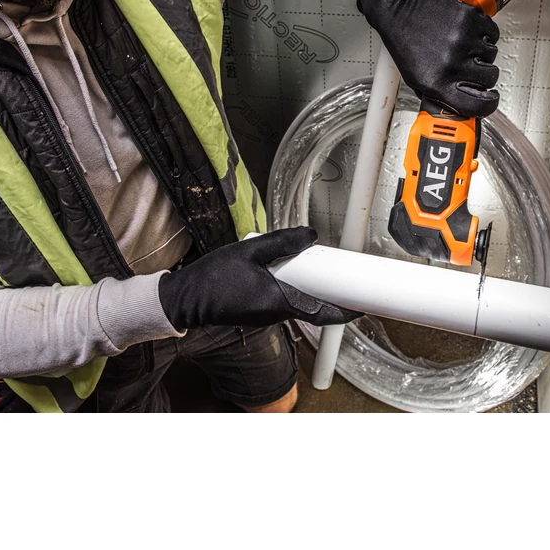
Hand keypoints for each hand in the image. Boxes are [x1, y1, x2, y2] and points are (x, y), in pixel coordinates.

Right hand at [158, 227, 359, 330]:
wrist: (186, 299)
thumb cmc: (213, 279)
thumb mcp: (251, 249)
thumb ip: (282, 241)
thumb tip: (310, 235)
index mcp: (279, 302)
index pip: (322, 312)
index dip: (345, 311)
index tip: (363, 306)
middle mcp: (276, 313)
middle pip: (314, 306)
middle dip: (330, 294)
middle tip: (343, 278)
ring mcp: (267, 314)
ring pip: (299, 302)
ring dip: (310, 288)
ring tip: (316, 267)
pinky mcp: (258, 310)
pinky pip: (285, 300)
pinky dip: (294, 288)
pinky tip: (288, 270)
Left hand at [357, 0, 500, 118]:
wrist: (398, 8)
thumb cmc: (404, 41)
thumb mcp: (415, 78)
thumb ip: (439, 94)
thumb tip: (461, 106)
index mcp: (437, 83)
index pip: (478, 105)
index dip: (488, 104)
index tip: (490, 98)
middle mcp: (452, 63)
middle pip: (490, 77)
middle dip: (482, 73)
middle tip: (469, 64)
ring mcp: (462, 40)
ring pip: (491, 54)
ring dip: (481, 50)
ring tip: (461, 43)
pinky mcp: (469, 19)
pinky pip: (491, 32)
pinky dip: (483, 32)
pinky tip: (467, 31)